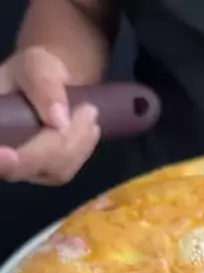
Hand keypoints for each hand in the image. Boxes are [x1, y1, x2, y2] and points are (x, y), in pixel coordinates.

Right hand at [0, 47, 100, 184]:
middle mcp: (3, 155)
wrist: (53, 82)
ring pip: (53, 172)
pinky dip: (83, 150)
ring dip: (77, 145)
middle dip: (60, 142)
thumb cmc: (36, 71)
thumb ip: (44, 86)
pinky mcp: (46, 174)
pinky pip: (66, 171)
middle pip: (28, 167)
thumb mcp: (37, 66)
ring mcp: (24, 169)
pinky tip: (92, 128)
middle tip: (87, 109)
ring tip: (89, 111)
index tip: (11, 155)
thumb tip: (60, 122)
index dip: (0, 162)